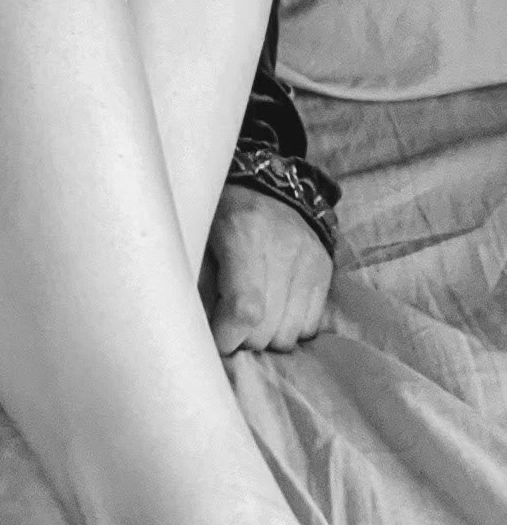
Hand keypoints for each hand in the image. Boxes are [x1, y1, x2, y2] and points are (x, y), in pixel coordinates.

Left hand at [203, 184, 332, 354]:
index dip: (227, 336)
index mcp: (242, 233)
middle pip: (267, 328)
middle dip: (243, 339)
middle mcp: (282, 247)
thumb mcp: (199, 239)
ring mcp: (309, 259)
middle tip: (228, 324)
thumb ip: (200, 285)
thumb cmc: (221, 215)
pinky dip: (288, 327)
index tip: (216, 340)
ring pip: (290, 333)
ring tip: (250, 317)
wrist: (267, 185)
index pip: (244, 308)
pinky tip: (273, 309)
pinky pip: (310, 326)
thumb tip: (200, 333)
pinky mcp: (325, 270)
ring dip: (267, 337)